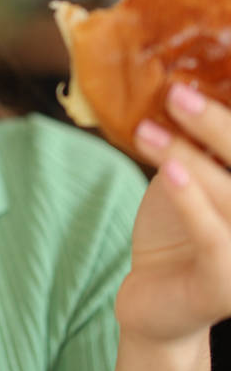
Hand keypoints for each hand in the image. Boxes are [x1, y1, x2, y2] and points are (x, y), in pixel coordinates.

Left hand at [115, 83, 230, 343]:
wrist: (154, 300)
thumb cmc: (179, 231)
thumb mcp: (193, 178)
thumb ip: (201, 146)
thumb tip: (184, 83)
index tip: (223, 69)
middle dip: (221, 127)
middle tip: (178, 93)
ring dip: (187, 157)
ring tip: (147, 129)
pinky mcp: (225, 289)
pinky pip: (213, 237)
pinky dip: (191, 200)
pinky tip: (168, 172)